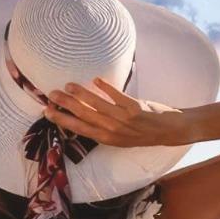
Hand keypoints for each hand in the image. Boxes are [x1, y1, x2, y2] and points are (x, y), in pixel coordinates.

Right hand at [43, 77, 193, 147]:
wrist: (171, 131)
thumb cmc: (144, 133)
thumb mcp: (121, 136)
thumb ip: (104, 127)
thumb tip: (85, 113)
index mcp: (108, 139)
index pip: (80, 129)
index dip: (63, 120)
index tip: (48, 111)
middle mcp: (114, 130)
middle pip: (84, 116)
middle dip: (66, 105)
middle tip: (51, 94)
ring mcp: (124, 119)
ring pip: (97, 105)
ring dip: (81, 94)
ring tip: (68, 85)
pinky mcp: (135, 108)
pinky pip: (117, 95)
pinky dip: (105, 87)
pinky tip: (95, 79)